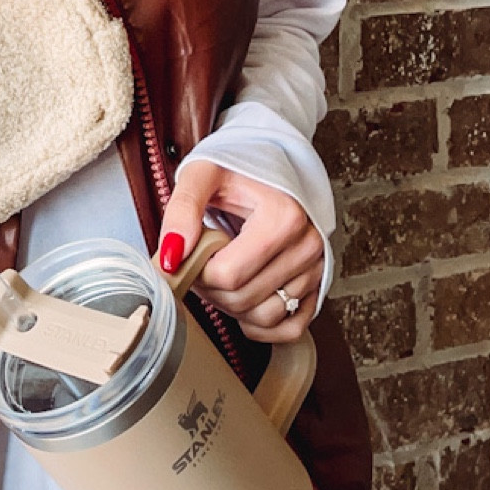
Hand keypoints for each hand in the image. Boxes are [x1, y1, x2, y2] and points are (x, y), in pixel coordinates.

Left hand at [158, 162, 322, 342]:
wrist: (271, 163)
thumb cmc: (239, 167)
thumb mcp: (202, 174)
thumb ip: (182, 211)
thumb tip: (172, 255)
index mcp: (283, 217)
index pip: (228, 274)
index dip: (197, 272)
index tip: (189, 253)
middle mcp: (307, 245)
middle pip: (244, 298)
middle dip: (210, 288)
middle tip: (201, 262)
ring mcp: (316, 268)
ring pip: (265, 316)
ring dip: (232, 307)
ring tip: (222, 274)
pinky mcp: (318, 285)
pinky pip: (291, 327)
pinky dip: (263, 325)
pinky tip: (243, 303)